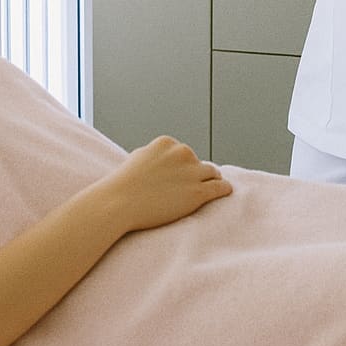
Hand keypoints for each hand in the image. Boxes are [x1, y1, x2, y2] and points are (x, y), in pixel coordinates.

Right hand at [97, 136, 231, 233]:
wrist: (119, 203)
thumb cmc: (123, 184)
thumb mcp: (138, 158)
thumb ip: (155, 155)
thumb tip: (165, 158)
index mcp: (167, 142)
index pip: (183, 153)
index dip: (182, 167)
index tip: (178, 178)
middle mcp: (182, 152)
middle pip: (198, 163)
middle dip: (194, 174)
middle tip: (186, 189)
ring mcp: (192, 172)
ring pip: (212, 173)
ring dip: (211, 180)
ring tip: (210, 189)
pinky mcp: (199, 191)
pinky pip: (220, 187)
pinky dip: (224, 189)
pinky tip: (226, 191)